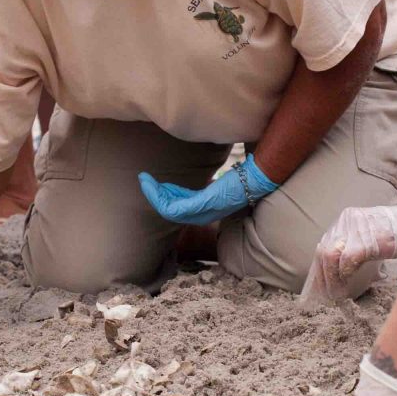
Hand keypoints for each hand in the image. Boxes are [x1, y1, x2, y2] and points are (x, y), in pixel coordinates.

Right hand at [138, 154, 277, 226]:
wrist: (253, 179)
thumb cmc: (236, 182)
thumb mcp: (211, 188)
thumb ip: (194, 191)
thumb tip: (178, 187)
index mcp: (201, 213)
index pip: (174, 209)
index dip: (160, 197)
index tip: (150, 183)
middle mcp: (200, 217)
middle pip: (167, 211)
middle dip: (153, 195)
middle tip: (143, 179)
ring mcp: (202, 212)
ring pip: (168, 209)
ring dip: (153, 194)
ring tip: (145, 180)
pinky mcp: (203, 205)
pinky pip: (175, 207)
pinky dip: (161, 195)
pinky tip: (154, 184)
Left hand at [301, 202, 396, 303]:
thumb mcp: (373, 236)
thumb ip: (357, 248)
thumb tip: (344, 272)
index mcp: (346, 220)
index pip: (325, 245)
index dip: (321, 267)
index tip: (321, 285)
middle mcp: (346, 221)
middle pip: (323, 251)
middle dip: (322, 276)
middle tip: (326, 294)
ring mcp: (355, 229)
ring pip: (329, 256)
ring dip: (330, 279)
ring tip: (336, 294)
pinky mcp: (366, 240)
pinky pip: (346, 261)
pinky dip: (343, 276)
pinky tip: (346, 288)